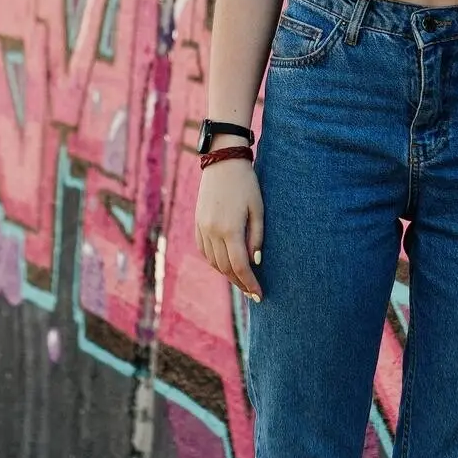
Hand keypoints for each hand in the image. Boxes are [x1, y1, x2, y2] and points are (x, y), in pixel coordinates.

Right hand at [196, 159, 264, 301]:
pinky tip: (226, 265)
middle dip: (240, 282)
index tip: (259, 295)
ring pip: (213, 262)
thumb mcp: (258, 209)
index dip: (250, 283)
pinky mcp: (197, 223)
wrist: (222, 162)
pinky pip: (205, 251)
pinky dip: (215, 261)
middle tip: (253, 292)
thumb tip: (254, 262)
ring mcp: (202, 228)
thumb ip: (256, 237)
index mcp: (230, 229)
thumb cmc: (246, 184)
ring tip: (242, 280)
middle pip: (225, 268)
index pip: (240, 266)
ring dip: (227, 274)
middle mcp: (213, 232)